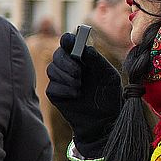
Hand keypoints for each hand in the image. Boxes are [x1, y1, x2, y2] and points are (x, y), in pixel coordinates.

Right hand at [45, 40, 123, 155]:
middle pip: (57, 54)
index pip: (69, 43)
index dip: (67, 40)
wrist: (104, 120)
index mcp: (82, 58)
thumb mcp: (109, 75)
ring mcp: (60, 80)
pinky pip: (52, 86)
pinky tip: (75, 95)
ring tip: (80, 86)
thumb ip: (97, 60)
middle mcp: (69, 66)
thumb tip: (84, 48)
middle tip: (78, 72)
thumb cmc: (108, 95)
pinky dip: (64, 89)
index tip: (69, 41)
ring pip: (51, 69)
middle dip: (66, 62)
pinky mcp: (54, 93)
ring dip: (66, 77)